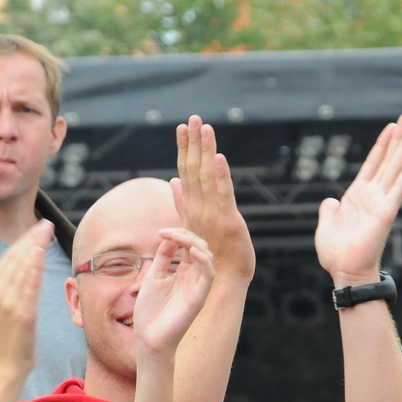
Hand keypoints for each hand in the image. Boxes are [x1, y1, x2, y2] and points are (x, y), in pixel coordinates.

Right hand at [0, 219, 49, 382]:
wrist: (6, 363)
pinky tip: (40, 253)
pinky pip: (29, 287)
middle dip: (32, 239)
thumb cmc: (3, 333)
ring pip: (23, 269)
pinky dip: (34, 269)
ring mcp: (9, 304)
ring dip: (36, 247)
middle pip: (16, 259)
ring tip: (48, 232)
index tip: (38, 226)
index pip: (7, 257)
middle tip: (47, 223)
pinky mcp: (23, 314)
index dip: (23, 239)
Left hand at [132, 227, 214, 355]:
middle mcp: (193, 277)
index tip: (160, 231)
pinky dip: (204, 260)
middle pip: (199, 247)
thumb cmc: (150, 311)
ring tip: (178, 237)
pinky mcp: (199, 297)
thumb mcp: (152, 278)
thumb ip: (162, 258)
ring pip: (206, 256)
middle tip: (168, 232)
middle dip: (186, 235)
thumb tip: (167, 237)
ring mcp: (197, 286)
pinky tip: (192, 252)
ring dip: (193, 243)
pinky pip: (209, 275)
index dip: (178, 234)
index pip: (188, 245)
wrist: (149, 337)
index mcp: (182, 272)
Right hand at [173, 115, 253, 280]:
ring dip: (206, 151)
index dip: (184, 149)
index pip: (185, 172)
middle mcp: (198, 209)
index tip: (182, 127)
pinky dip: (222, 176)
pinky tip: (220, 158)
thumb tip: (173, 182)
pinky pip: (224, 195)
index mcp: (190, 208)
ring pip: (207, 176)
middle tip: (193, 118)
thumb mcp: (191, 227)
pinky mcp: (228, 221)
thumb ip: (182, 204)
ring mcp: (212, 214)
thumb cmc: (209, 258)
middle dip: (193, 143)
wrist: (219, 282)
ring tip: (204, 128)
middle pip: (193, 169)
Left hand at [313, 113, 401, 285]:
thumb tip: (330, 200)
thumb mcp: (326, 226)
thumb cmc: (336, 254)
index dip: (381, 145)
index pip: (372, 164)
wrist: (345, 272)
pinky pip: (400, 186)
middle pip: (388, 160)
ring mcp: (381, 202)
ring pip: (396, 167)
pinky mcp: (387, 212)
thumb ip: (329, 211)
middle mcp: (372, 195)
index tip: (391, 127)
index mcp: (356, 196)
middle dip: (398, 138)